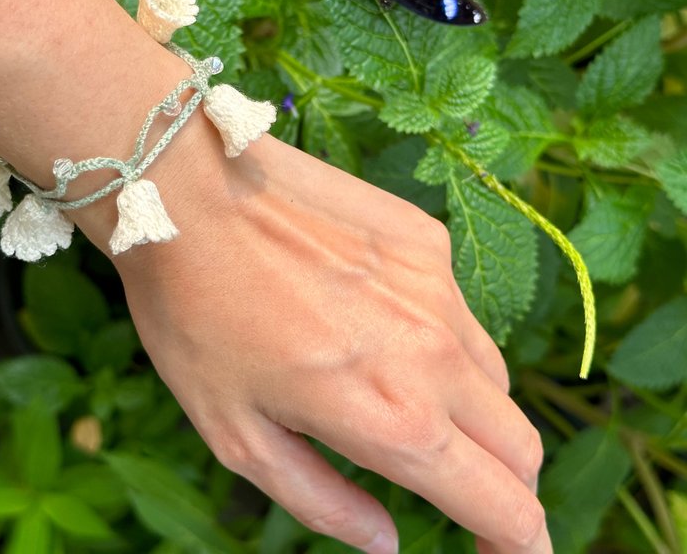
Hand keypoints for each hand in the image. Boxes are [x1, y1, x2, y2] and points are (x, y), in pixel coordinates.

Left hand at [108, 127, 549, 553]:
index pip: (506, 506)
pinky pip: (456, 309)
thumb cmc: (197, 318)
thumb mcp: (237, 437)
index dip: (520, 548)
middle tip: (462, 493)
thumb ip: (322, 502)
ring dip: (471, 411)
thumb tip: (387, 545)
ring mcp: (437, 285)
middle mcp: (436, 352)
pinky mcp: (425, 237)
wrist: (190, 194)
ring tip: (405, 399)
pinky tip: (378, 320)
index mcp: (394, 417)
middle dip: (506, 486)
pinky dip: (440, 338)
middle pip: (520, 444)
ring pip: (491, 374)